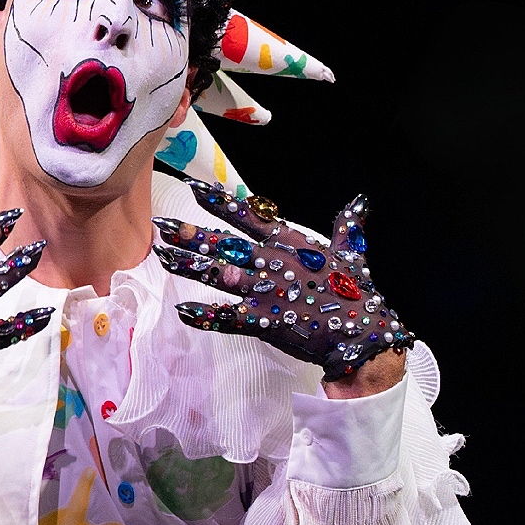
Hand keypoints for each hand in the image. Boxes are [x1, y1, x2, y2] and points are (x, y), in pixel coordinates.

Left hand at [153, 178, 415, 382]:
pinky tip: (182, 311)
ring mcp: (268, 291)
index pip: (252, 216)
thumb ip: (349, 225)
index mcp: (293, 244)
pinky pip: (228, 317)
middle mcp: (275, 263)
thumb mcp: (354, 252)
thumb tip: (360, 200)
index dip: (223, 203)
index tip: (196, 188)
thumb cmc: (358, 293)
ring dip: (189, 265)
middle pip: (225, 243)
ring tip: (162, 256)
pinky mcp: (265, 320)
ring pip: (220, 274)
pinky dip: (205, 315)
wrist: (363, 335)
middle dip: (191, 233)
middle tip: (161, 223)